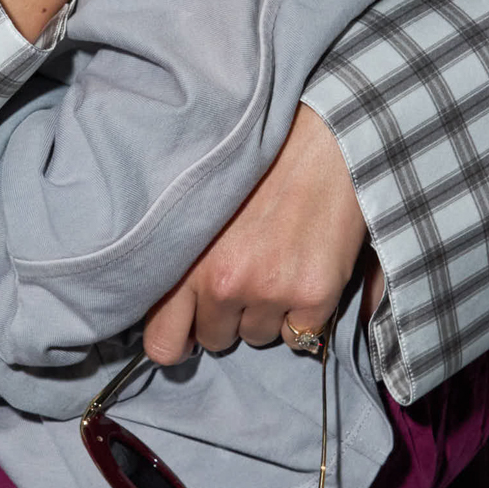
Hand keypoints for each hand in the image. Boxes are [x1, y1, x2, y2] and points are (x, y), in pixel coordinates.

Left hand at [143, 104, 378, 361]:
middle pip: (214, 340)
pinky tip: (305, 276)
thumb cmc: (262, 169)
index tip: (189, 327)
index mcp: (186, 260)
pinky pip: (299, 338)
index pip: (162, 343)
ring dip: (266, 315)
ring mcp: (269, 292)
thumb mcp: (203, 208)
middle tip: (246, 276)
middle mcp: (223, 282)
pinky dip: (303, 317)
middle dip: (227, 317)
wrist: (326, 144)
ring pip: (257, 337)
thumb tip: (178, 310)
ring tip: (278, 267)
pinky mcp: (312, 297)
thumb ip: (186, 259)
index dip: (177, 340)